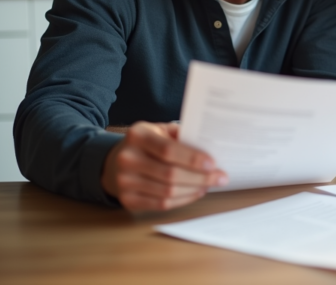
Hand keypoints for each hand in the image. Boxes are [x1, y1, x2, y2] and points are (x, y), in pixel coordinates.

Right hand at [101, 121, 227, 211]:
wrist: (114, 161)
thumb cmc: (147, 143)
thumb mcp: (160, 130)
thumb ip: (181, 135)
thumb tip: (210, 148)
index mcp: (137, 135)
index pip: (168, 150)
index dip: (192, 159)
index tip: (213, 163)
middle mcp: (128, 158)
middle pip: (170, 174)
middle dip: (200, 178)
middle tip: (221, 177)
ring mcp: (125, 182)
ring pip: (167, 192)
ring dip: (194, 190)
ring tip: (209, 184)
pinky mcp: (127, 200)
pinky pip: (161, 204)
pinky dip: (183, 200)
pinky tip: (195, 192)